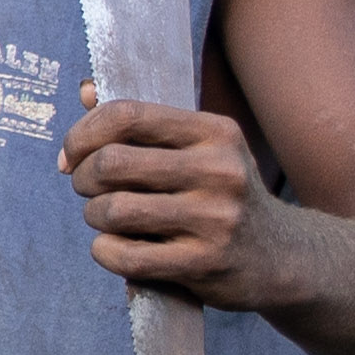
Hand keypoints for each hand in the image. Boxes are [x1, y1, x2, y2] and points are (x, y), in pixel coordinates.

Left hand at [64, 93, 271, 293]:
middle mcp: (220, 170)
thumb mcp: (197, 150)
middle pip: (110, 164)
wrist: (282, 257)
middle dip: (82, 178)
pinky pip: (124, 255)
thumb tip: (85, 91)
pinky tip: (117, 247)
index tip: (72, 155)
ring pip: (113, 211)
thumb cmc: (219, 195)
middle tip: (88, 189)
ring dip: (94, 216)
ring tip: (107, 218)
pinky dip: (105, 251)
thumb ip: (140, 122)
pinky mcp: (206, 263)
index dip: (82, 134)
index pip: (126, 115)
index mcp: (214, 132)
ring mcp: (216, 219)